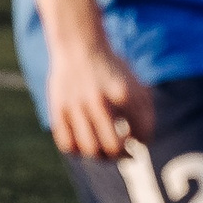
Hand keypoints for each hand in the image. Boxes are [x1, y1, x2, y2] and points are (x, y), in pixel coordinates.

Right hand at [47, 37, 152, 158]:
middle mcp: (99, 101)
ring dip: (101, 156)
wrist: (79, 45)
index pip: (141, 131)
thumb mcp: (134, 81)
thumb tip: (144, 141)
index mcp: (123, 93)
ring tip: (106, 152)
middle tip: (125, 153)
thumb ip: (143, 109)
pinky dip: (78, 150)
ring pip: (90, 149)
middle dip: (123, 155)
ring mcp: (76, 106)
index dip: (143, 140)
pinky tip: (86, 142)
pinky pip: (67, 144)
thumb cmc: (111, 68)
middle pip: (114, 147)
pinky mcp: (59, 110)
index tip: (139, 140)